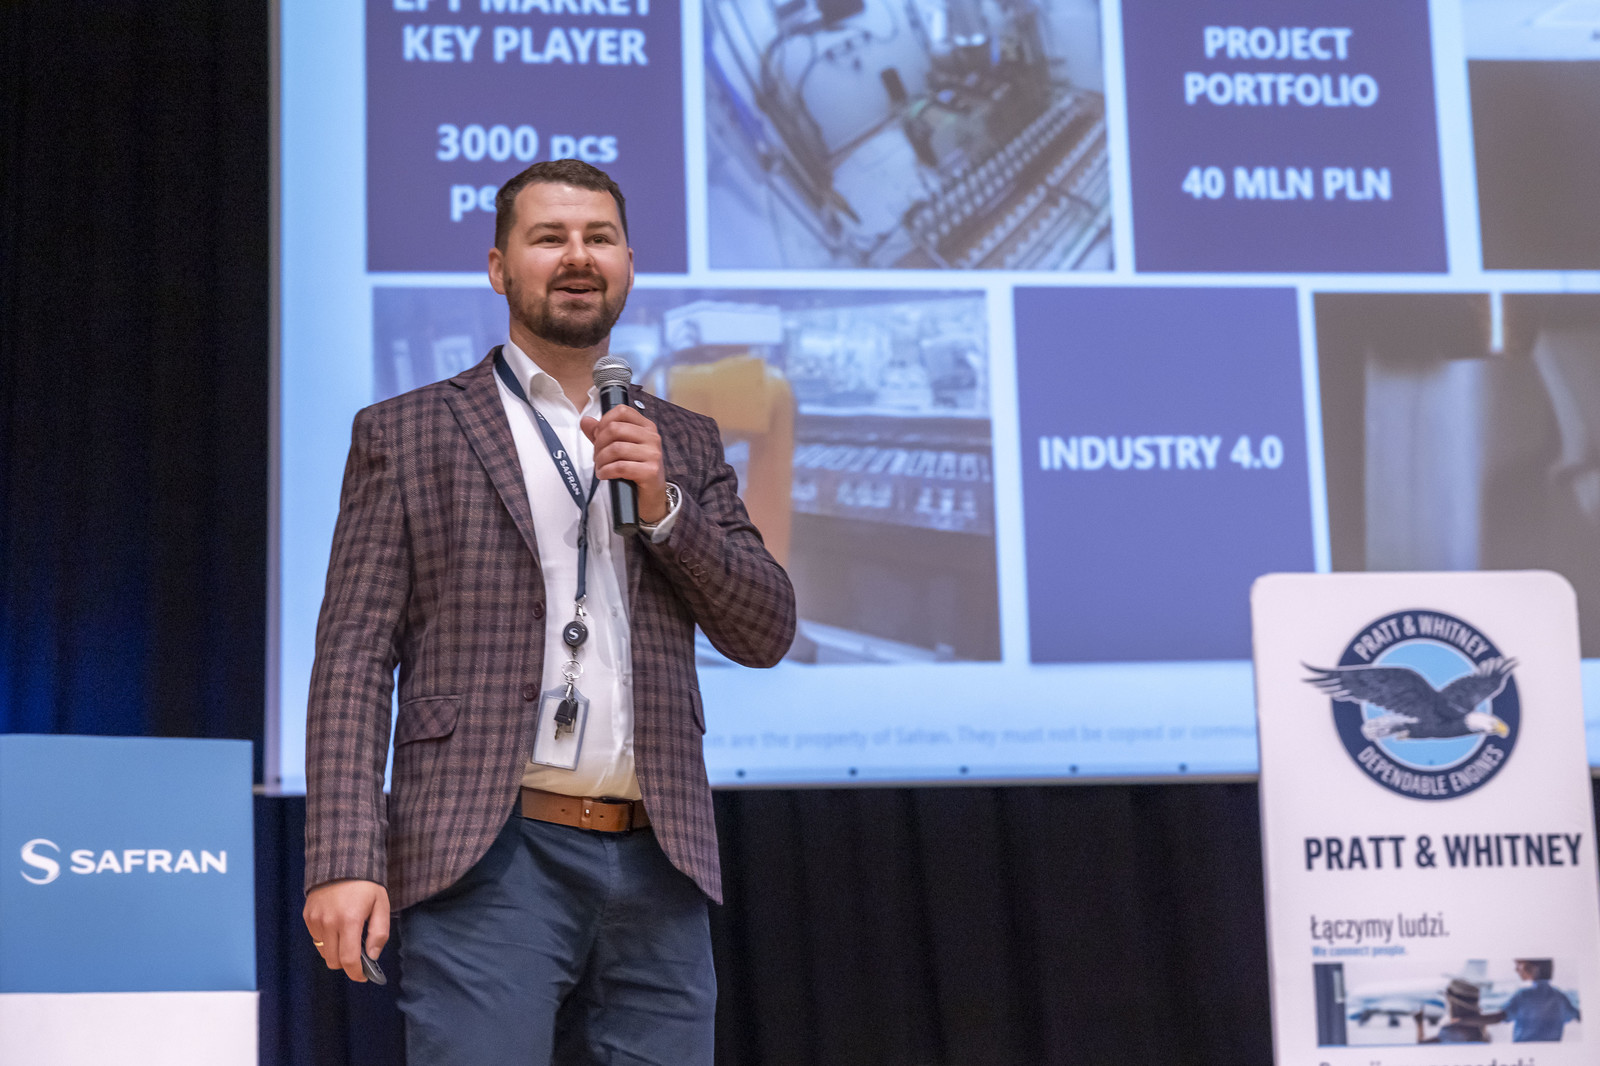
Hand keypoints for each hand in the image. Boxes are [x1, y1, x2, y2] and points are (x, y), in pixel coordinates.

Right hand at [303, 878, 389, 981]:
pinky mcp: (308, 916)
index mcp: (349, 921)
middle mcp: (329, 923)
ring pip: (323, 952)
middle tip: (359, 956)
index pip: (349, 960)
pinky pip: (316, 939)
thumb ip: (379, 933)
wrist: (343, 860)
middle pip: (334, 961)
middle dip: (347, 964)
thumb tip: (372, 956)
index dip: (356, 973)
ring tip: (348, 938)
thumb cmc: (366, 884)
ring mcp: (316, 920)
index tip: (363, 976)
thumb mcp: (381, 905)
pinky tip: (337, 927)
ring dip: (336, 952)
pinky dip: (326, 940)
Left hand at [581, 405, 667, 522]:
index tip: (598, 436)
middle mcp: (652, 437)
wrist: (650, 496)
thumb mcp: (619, 448)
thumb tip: (585, 421)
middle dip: (599, 444)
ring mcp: (653, 454)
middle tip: (597, 456)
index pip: (622, 411)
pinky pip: (620, 466)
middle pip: (615, 429)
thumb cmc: (635, 470)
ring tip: (600, 467)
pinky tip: (604, 475)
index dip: (604, 422)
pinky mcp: (651, 471)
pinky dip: (606, 471)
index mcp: (646, 427)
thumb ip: (602, 433)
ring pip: (616, 448)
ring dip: (601, 460)